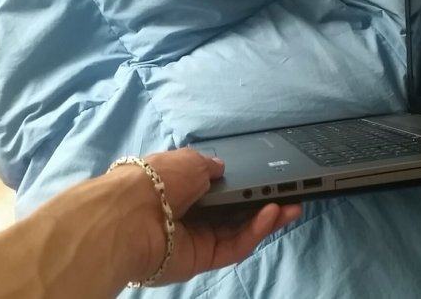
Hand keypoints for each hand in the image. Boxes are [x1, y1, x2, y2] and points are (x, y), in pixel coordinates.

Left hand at [114, 148, 302, 284]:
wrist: (129, 217)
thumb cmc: (157, 180)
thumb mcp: (188, 160)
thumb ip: (209, 166)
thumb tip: (221, 168)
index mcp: (181, 187)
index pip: (218, 188)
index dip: (243, 184)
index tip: (268, 180)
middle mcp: (189, 213)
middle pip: (234, 212)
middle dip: (263, 203)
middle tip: (291, 196)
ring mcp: (196, 238)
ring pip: (238, 230)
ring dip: (266, 218)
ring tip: (291, 206)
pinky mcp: (202, 260)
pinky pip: (233, 246)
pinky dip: (254, 232)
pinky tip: (271, 215)